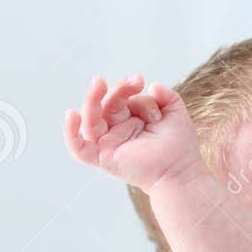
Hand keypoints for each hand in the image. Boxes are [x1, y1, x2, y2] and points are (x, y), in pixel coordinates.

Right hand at [63, 74, 204, 191]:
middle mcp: (116, 130)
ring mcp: (108, 144)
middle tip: (134, 81)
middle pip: (105, 106)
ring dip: (91, 101)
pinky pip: (79, 148)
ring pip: (90, 121)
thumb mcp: (175, 113)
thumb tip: (154, 85)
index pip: (119, 99)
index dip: (126, 88)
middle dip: (117, 91)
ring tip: (98, 84)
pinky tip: (70, 115)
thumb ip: (166, 96)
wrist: (181, 170)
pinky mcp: (103, 158)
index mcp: (130, 119)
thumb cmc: (179, 145)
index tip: (140, 80)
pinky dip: (70, 133)